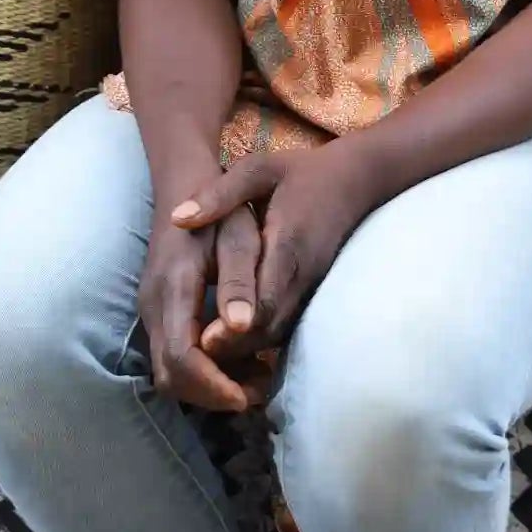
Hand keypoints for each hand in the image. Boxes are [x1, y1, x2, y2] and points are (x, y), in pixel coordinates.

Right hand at [137, 199, 269, 412]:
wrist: (183, 188)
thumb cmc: (221, 213)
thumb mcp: (240, 237)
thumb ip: (239, 281)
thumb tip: (241, 327)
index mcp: (174, 288)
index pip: (181, 357)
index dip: (212, 385)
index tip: (246, 396)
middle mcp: (154, 306)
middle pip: (170, 375)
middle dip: (212, 394)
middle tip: (257, 391)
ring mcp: (151, 311)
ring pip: (169, 372)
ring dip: (209, 386)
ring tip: (255, 379)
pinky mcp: (158, 314)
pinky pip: (173, 357)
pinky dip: (203, 372)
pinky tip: (240, 361)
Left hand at [172, 142, 379, 364]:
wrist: (354, 181)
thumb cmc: (301, 172)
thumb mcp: (258, 169)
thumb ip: (219, 193)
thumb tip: (177, 218)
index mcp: (287, 243)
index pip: (265, 294)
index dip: (236, 320)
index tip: (205, 338)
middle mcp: (301, 273)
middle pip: (270, 324)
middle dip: (235, 346)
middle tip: (195, 359)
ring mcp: (309, 286)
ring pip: (278, 331)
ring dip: (245, 349)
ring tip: (205, 362)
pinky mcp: (309, 292)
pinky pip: (285, 325)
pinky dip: (258, 340)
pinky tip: (229, 349)